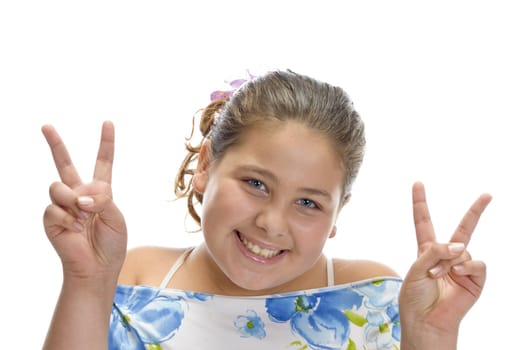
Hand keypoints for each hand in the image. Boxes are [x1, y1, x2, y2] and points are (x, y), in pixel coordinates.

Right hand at [42, 121, 126, 279]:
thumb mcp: (116, 216)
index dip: (105, 143)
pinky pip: (55, 207)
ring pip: (59, 186)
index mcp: (100, 191)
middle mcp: (79, 194)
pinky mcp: (51, 218)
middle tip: (45, 125)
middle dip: (55, 144)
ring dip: (73, 199)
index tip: (107, 123)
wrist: (97, 268)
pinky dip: (68, 217)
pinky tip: (74, 229)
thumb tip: (79, 196)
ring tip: (83, 216)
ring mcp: (63, 205)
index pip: (103, 163)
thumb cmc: (111, 244)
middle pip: (65, 164)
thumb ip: (102, 198)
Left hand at [399, 182, 491, 345]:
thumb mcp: (415, 269)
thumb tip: (460, 245)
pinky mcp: (474, 280)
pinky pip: (475, 264)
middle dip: (476, 212)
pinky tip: (457, 275)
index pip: (424, 222)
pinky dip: (465, 267)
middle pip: (463, 229)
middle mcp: (446, 256)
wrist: (425, 322)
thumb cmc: (414, 298)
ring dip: (448, 261)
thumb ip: (433, 251)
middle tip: (488, 194)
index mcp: (426, 251)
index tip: (418, 183)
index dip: (420, 203)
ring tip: (437, 276)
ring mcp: (462, 268)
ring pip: (462, 249)